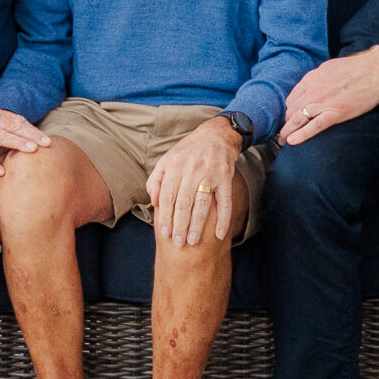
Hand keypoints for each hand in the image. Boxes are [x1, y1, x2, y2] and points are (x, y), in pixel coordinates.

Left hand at [146, 116, 241, 245]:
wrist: (216, 135)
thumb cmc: (188, 151)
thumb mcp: (167, 159)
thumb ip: (156, 180)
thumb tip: (153, 202)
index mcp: (174, 165)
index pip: (167, 196)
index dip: (165, 217)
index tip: (165, 233)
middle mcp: (191, 169)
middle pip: (183, 203)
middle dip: (180, 225)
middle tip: (178, 243)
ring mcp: (210, 174)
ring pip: (202, 204)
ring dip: (197, 225)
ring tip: (192, 241)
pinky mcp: (226, 178)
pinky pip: (225, 202)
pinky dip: (223, 219)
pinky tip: (219, 234)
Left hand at [279, 50, 378, 146]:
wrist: (375, 71)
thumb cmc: (356, 67)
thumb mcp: (330, 67)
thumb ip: (318, 78)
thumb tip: (313, 85)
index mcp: (311, 78)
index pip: (292, 97)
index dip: (289, 109)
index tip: (288, 117)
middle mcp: (313, 90)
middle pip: (292, 109)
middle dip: (285, 122)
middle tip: (281, 132)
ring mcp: (323, 102)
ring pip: (298, 119)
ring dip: (288, 131)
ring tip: (282, 141)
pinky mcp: (336, 113)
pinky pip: (314, 126)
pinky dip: (302, 134)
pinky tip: (293, 141)